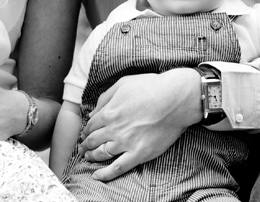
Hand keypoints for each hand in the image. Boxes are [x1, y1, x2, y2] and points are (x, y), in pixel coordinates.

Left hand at [79, 69, 201, 180]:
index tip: (86, 133)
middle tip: (83, 147)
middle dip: (85, 145)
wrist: (176, 99)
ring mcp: (126, 143)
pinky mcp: (139, 154)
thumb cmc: (151, 87)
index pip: (91, 125)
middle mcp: (114, 129)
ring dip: (91, 156)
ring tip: (88, 157)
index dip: (86, 130)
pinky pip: (118, 168)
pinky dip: (105, 174)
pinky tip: (96, 176)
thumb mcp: (123, 84)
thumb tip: (93, 113)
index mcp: (109, 112)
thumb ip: (105, 98)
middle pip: (93, 140)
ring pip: (102, 154)